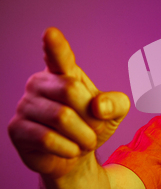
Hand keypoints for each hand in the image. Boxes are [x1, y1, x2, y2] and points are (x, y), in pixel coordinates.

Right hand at [8, 27, 129, 178]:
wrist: (76, 156)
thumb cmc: (92, 126)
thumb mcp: (115, 113)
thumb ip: (115, 103)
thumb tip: (98, 106)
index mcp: (63, 73)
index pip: (59, 56)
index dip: (55, 46)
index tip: (51, 33)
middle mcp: (40, 83)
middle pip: (70, 90)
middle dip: (90, 115)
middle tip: (93, 129)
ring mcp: (25, 105)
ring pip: (61, 117)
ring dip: (83, 136)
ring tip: (84, 142)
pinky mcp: (17, 129)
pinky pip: (47, 139)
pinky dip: (68, 149)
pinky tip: (69, 150)